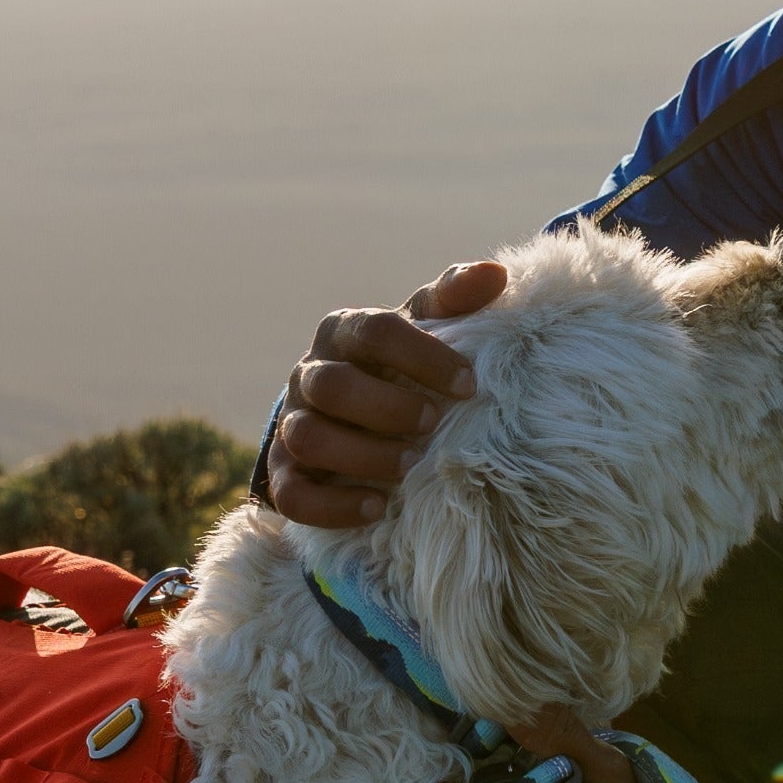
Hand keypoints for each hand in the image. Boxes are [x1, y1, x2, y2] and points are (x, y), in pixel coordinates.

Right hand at [268, 260, 509, 527]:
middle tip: (432, 424)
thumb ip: (453, 301)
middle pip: (333, 386)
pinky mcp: (285, 476)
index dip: (423, 357)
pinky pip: (294, 495)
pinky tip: (377, 508)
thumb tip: (496, 274)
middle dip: (386, 407)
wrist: (350, 419)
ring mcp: (291, 426)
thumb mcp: (423, 331)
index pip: (375, 332)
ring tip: (409, 469)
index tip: (469, 385)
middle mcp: (309, 375)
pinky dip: (334, 506)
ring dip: (362, 456)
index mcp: (343, 332)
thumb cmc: (397, 369)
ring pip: (309, 438)